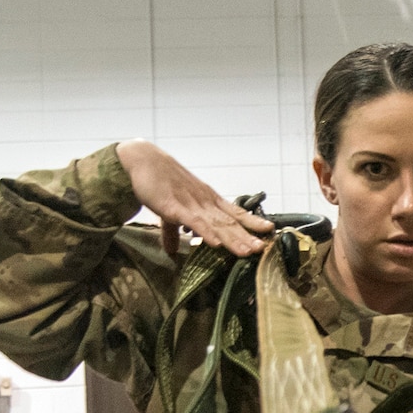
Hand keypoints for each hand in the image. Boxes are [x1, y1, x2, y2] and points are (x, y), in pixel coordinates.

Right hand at [115, 139, 273, 256]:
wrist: (143, 160)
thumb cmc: (159, 182)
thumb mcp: (170, 211)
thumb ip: (174, 232)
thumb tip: (172, 251)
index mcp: (207, 201)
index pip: (235, 213)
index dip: (252, 222)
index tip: (269, 230)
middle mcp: (204, 202)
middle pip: (230, 223)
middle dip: (247, 237)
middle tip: (264, 249)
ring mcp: (191, 204)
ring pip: (216, 224)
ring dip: (233, 239)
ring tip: (248, 251)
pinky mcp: (173, 207)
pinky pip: (192, 222)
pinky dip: (205, 232)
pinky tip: (215, 243)